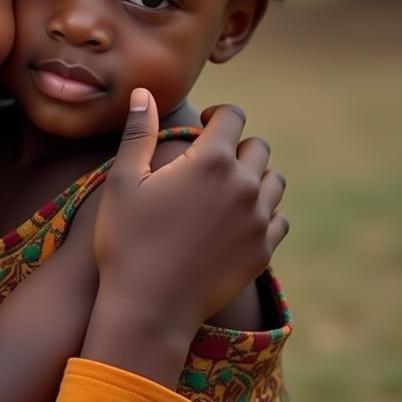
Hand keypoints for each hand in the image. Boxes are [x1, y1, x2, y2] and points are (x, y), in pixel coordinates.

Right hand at [94, 88, 286, 340]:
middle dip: (236, 145)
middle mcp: (243, 185)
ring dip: (254, 177)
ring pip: (274, 182)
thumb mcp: (122, 182)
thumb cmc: (127, 240)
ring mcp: (258, 220)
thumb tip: (143, 93)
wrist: (149, 308)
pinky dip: (263, 212)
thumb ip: (138, 133)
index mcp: (210, 160)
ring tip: (225, 189)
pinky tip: (237, 220)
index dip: (217, 114)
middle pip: (257, 147)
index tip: (202, 123)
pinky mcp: (263, 251)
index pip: (232, 116)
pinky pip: (279, 219)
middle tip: (209, 160)